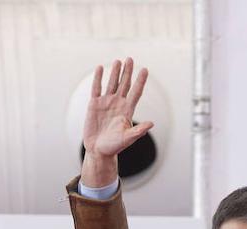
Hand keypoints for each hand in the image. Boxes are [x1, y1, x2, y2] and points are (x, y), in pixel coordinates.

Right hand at [79, 57, 153, 186]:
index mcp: (127, 110)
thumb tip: (152, 124)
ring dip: (115, 72)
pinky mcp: (94, 104)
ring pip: (111, 83)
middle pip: (124, 84)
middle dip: (128, 72)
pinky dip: (98, 78)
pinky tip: (100, 68)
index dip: (140, 81)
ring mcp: (106, 103)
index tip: (145, 70)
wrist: (98, 150)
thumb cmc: (114, 146)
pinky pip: (96, 88)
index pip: (136, 92)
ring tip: (118, 61)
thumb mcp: (128, 138)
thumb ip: (139, 131)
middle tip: (130, 59)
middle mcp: (118, 104)